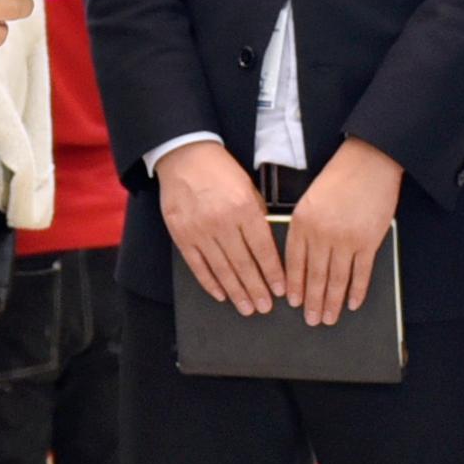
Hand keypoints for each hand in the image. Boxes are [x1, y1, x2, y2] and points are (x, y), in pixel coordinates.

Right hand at [156, 139, 285, 314]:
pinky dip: (210, 282)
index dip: (272, 273)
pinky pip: (198, 265)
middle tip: (265, 308)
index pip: (263, 249)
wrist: (185, 156)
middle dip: (256, 289)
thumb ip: (258, 217)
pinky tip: (221, 295)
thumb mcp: (249, 188)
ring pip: (221, 269)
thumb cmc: (221, 171)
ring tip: (247, 307)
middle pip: (243, 264)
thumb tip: (267, 249)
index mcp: (244, 208)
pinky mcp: (182, 235)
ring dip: (236, 292)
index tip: (281, 290)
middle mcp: (222, 222)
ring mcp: (200, 231)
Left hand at [283, 138, 404, 325]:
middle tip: (311, 320)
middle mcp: (322, 234)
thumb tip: (301, 261)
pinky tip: (353, 303)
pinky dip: (357, 290)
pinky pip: (361, 273)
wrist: (370, 161)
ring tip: (329, 318)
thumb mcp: (309, 200)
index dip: (294, 286)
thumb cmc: (339, 178)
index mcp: (302, 222)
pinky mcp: (369, 241)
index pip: (295, 263)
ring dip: (333, 302)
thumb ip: (303, 228)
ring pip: (337, 279)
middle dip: (313, 302)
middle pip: (315, 276)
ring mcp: (347, 239)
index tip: (293, 303)